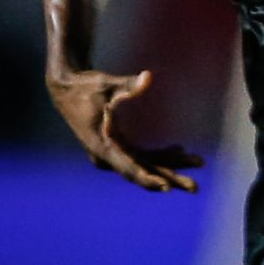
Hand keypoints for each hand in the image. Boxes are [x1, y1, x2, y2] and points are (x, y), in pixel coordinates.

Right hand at [46, 67, 199, 192]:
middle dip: (170, 178)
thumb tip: (149, 76)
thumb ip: (128, 85)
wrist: (65, 88)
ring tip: (198, 162)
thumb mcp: (107, 85)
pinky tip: (179, 149)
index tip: (167, 187)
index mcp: (102, 146)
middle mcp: (107, 155)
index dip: (148, 178)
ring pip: (145, 164)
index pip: (128, 167)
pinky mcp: (116, 148)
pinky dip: (160, 155)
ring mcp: (112, 153)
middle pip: (143, 171)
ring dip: (170, 165)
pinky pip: (141, 157)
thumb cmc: (86, 86)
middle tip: (195, 188)